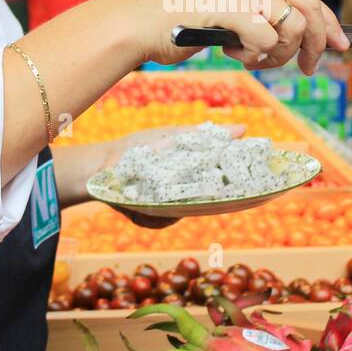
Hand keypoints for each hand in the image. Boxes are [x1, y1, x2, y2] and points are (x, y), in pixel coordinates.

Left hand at [99, 125, 244, 228]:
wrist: (104, 162)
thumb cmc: (142, 146)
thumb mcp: (177, 136)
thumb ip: (209, 135)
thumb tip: (244, 129)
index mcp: (192, 174)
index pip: (219, 183)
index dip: (234, 185)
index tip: (246, 181)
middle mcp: (182, 195)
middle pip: (204, 203)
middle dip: (207, 199)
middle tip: (198, 186)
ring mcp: (166, 209)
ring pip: (182, 213)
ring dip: (173, 204)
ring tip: (158, 187)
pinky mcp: (149, 218)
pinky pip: (160, 221)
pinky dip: (152, 213)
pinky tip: (141, 202)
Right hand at [138, 0, 349, 73]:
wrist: (135, 23)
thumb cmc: (177, 19)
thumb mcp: (227, 4)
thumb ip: (260, 11)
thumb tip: (301, 37)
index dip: (328, 22)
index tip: (340, 44)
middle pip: (308, 7)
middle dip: (316, 43)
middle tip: (308, 67)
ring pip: (292, 26)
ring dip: (279, 54)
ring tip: (253, 60)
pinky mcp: (229, 4)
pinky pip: (266, 40)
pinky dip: (255, 56)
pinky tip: (233, 55)